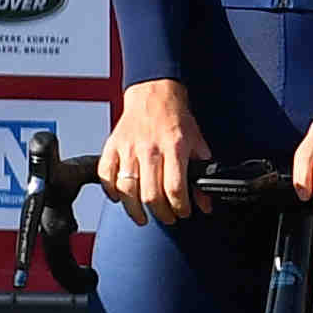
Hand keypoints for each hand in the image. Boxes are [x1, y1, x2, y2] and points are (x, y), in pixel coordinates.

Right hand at [100, 78, 208, 226]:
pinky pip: (106, 176)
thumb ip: (203, 172)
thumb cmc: (175, 119)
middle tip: (167, 217)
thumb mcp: (198, 143)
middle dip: (161, 213)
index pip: (175, 188)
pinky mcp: (112, 147)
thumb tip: (206, 202)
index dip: (181, 207)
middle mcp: (150, 150)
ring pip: (127, 190)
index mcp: (174, 148)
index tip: (184, 212)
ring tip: (144, 217)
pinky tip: (120, 198)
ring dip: (135, 210)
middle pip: (151, 194)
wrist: (154, 94)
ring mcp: (128, 149)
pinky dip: (111, 191)